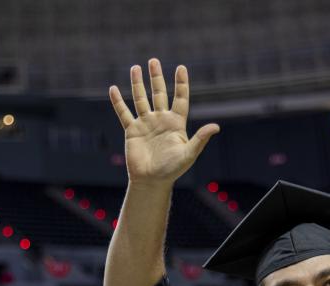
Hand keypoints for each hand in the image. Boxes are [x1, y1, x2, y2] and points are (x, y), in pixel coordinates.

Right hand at [110, 58, 218, 185]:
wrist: (151, 181)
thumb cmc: (172, 170)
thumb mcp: (188, 154)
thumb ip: (200, 139)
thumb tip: (216, 127)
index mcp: (176, 123)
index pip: (180, 98)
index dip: (181, 83)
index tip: (181, 68)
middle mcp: (161, 120)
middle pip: (159, 93)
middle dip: (156, 77)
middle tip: (154, 61)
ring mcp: (146, 124)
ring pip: (141, 99)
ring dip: (138, 84)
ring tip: (135, 68)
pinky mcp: (132, 131)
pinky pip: (124, 113)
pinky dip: (118, 102)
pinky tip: (113, 89)